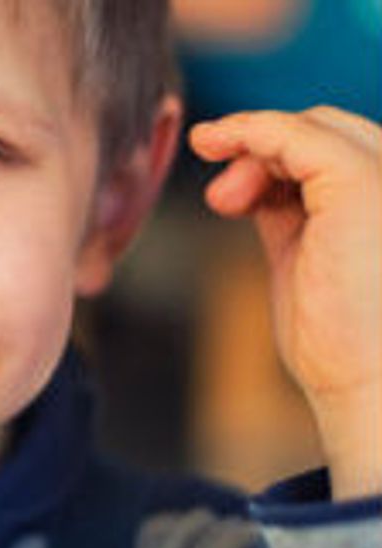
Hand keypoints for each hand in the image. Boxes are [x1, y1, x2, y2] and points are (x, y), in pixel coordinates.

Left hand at [190, 106, 380, 498]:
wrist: (371, 387)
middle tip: (221, 202)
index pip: (337, 151)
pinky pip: (295, 133)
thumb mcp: (304, 260)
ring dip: (252, 146)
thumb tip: (250, 185)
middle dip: (264, 154)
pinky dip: (251, 130)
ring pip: (315, 125)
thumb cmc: (340, 346)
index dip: (278, 162)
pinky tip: (215, 140)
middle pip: (329, 130)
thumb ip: (288, 215)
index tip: (229, 198)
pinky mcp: (362, 183)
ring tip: (221, 200)